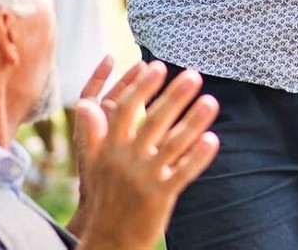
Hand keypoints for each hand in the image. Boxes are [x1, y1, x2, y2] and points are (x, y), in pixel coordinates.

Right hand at [72, 60, 219, 249]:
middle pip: (153, 122)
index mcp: (109, 149)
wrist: (109, 243)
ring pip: (173, 145)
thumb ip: (93, 134)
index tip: (156, 66)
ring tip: (211, 101)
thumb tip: (84, 104)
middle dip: (175, 96)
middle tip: (194, 74)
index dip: (141, 87)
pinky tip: (212, 139)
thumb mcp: (93, 165)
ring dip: (194, 121)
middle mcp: (125, 162)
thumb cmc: (105, 196)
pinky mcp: (159, 197)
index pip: (124, 110)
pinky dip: (198, 156)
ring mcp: (143, 180)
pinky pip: (182, 172)